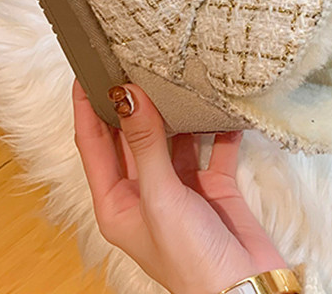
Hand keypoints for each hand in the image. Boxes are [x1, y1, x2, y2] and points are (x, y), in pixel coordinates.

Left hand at [73, 80, 285, 293]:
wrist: (244, 289)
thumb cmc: (189, 260)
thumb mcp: (160, 197)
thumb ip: (145, 143)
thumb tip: (126, 94)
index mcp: (117, 203)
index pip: (93, 144)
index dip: (87, 107)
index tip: (87, 69)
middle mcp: (145, 192)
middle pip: (133, 136)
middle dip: (133, 101)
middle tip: (134, 59)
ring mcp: (180, 188)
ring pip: (173, 138)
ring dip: (176, 111)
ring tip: (176, 73)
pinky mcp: (212, 187)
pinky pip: (213, 147)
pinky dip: (218, 128)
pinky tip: (220, 105)